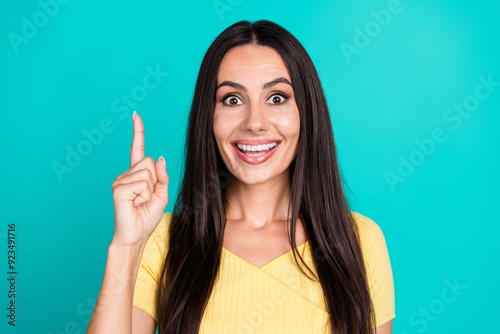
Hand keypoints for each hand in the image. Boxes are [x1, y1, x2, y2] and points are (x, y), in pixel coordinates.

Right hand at [111, 111, 168, 246]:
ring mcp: (120, 180)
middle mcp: (126, 174)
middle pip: (149, 161)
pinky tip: (134, 204)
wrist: (136, 235)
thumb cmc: (146, 216)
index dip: (138, 131)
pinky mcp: (118, 188)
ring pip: (148, 173)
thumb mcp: (162, 194)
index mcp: (136, 174)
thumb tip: (158, 157)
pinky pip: (143, 184)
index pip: (137, 149)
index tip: (136, 114)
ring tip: (139, 202)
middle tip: (145, 198)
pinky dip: (144, 196)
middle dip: (155, 181)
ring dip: (150, 191)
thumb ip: (162, 176)